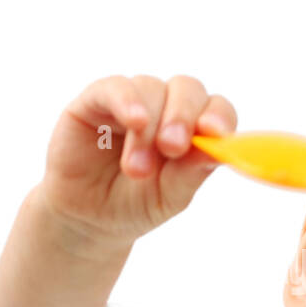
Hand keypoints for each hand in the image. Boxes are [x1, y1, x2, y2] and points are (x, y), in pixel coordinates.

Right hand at [38, 74, 237, 247]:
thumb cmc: (133, 205)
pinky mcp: (97, 100)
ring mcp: (133, 100)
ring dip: (147, 131)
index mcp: (192, 129)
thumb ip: (192, 172)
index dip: (219, 116)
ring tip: (136, 170)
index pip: (216, 109)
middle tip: (173, 148)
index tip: (215, 133)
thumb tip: (219, 148)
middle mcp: (165, 107)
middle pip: (187, 89)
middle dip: (183, 117)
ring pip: (152, 90)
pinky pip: (116, 87)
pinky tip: (134, 121)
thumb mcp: (168, 197)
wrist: (86, 219)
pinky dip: (127, 101)